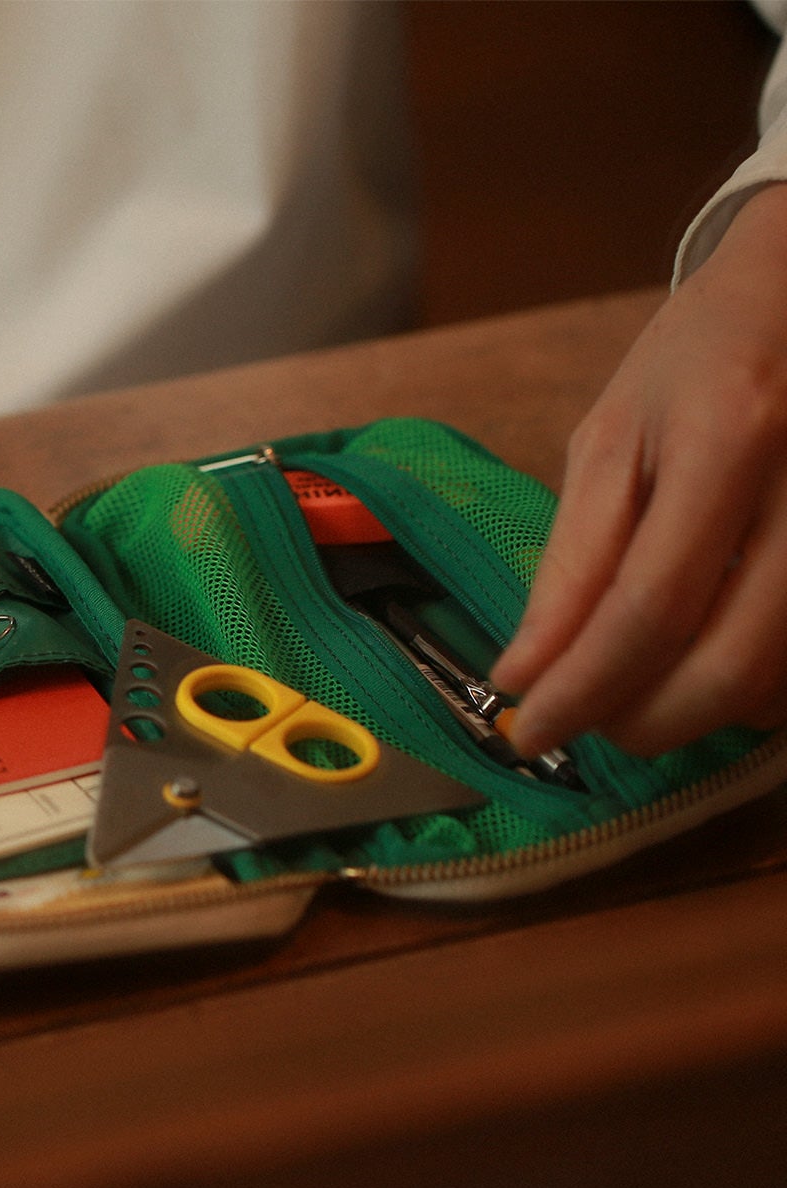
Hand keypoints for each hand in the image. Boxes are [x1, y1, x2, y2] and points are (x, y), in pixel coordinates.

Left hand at [493, 182, 786, 758]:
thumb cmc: (702, 359)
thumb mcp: (612, 439)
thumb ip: (571, 562)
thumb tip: (522, 674)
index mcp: (728, 435)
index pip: (647, 607)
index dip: (581, 690)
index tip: (526, 733)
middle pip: (731, 664)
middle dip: (641, 721)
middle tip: (584, 724)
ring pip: (781, 680)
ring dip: (695, 716)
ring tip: (632, 693)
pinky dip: (751, 692)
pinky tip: (700, 665)